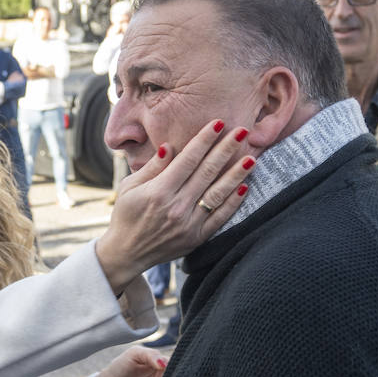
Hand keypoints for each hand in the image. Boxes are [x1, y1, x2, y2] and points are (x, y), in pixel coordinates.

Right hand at [93, 119, 254, 292]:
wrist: (127, 254)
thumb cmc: (125, 215)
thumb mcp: (128, 187)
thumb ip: (151, 168)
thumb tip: (169, 146)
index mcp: (158, 191)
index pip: (188, 159)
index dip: (204, 140)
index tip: (218, 123)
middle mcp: (176, 207)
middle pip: (207, 172)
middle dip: (226, 149)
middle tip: (242, 131)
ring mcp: (189, 224)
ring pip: (218, 193)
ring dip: (236, 174)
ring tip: (252, 157)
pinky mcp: (197, 238)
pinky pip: (220, 217)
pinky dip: (234, 202)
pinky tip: (245, 187)